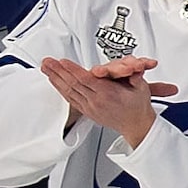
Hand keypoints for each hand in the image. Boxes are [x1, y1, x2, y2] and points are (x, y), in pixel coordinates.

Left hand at [40, 55, 179, 148]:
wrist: (136, 125)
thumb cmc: (138, 107)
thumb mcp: (141, 88)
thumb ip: (135, 76)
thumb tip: (132, 67)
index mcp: (107, 95)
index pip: (85, 80)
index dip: (72, 70)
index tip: (62, 61)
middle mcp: (95, 102)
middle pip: (72, 84)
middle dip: (58, 71)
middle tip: (47, 62)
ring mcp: (90, 108)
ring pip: (69, 92)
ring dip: (56, 79)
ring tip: (46, 69)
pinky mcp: (87, 112)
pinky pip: (70, 99)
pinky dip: (61, 89)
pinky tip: (55, 82)